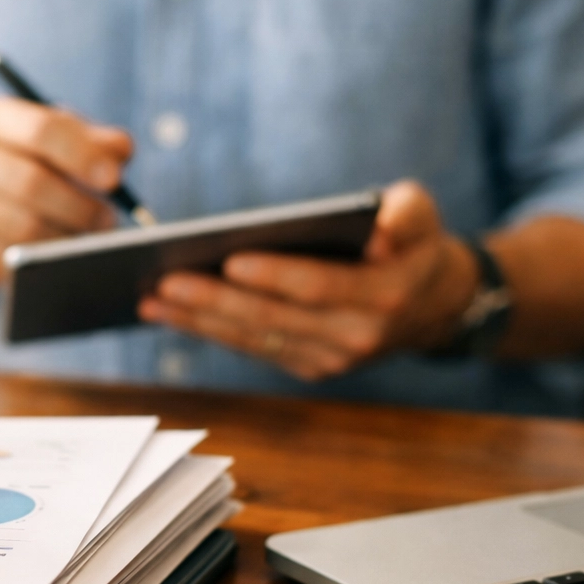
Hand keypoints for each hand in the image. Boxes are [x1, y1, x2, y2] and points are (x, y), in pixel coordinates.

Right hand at [0, 97, 133, 294]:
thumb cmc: (14, 171)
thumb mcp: (49, 144)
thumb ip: (90, 141)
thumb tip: (120, 151)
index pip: (41, 129)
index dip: (82, 155)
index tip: (112, 179)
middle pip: (31, 183)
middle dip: (80, 207)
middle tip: (107, 221)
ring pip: (23, 229)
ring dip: (65, 240)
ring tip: (87, 242)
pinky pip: (7, 262)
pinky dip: (38, 264)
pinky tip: (51, 259)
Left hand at [138, 181, 478, 380]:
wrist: (432, 303)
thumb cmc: (415, 243)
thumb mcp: (422, 215)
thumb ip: (407, 214)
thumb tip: (381, 232)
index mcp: (383, 296)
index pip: (319, 288)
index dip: (275, 276)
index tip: (229, 260)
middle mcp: (354, 338)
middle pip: (274, 320)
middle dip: (216, 302)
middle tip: (164, 282)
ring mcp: (330, 360)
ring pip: (255, 340)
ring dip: (200, 322)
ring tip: (151, 298)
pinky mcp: (309, 368)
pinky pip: (253, 349)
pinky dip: (210, 331)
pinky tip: (169, 313)